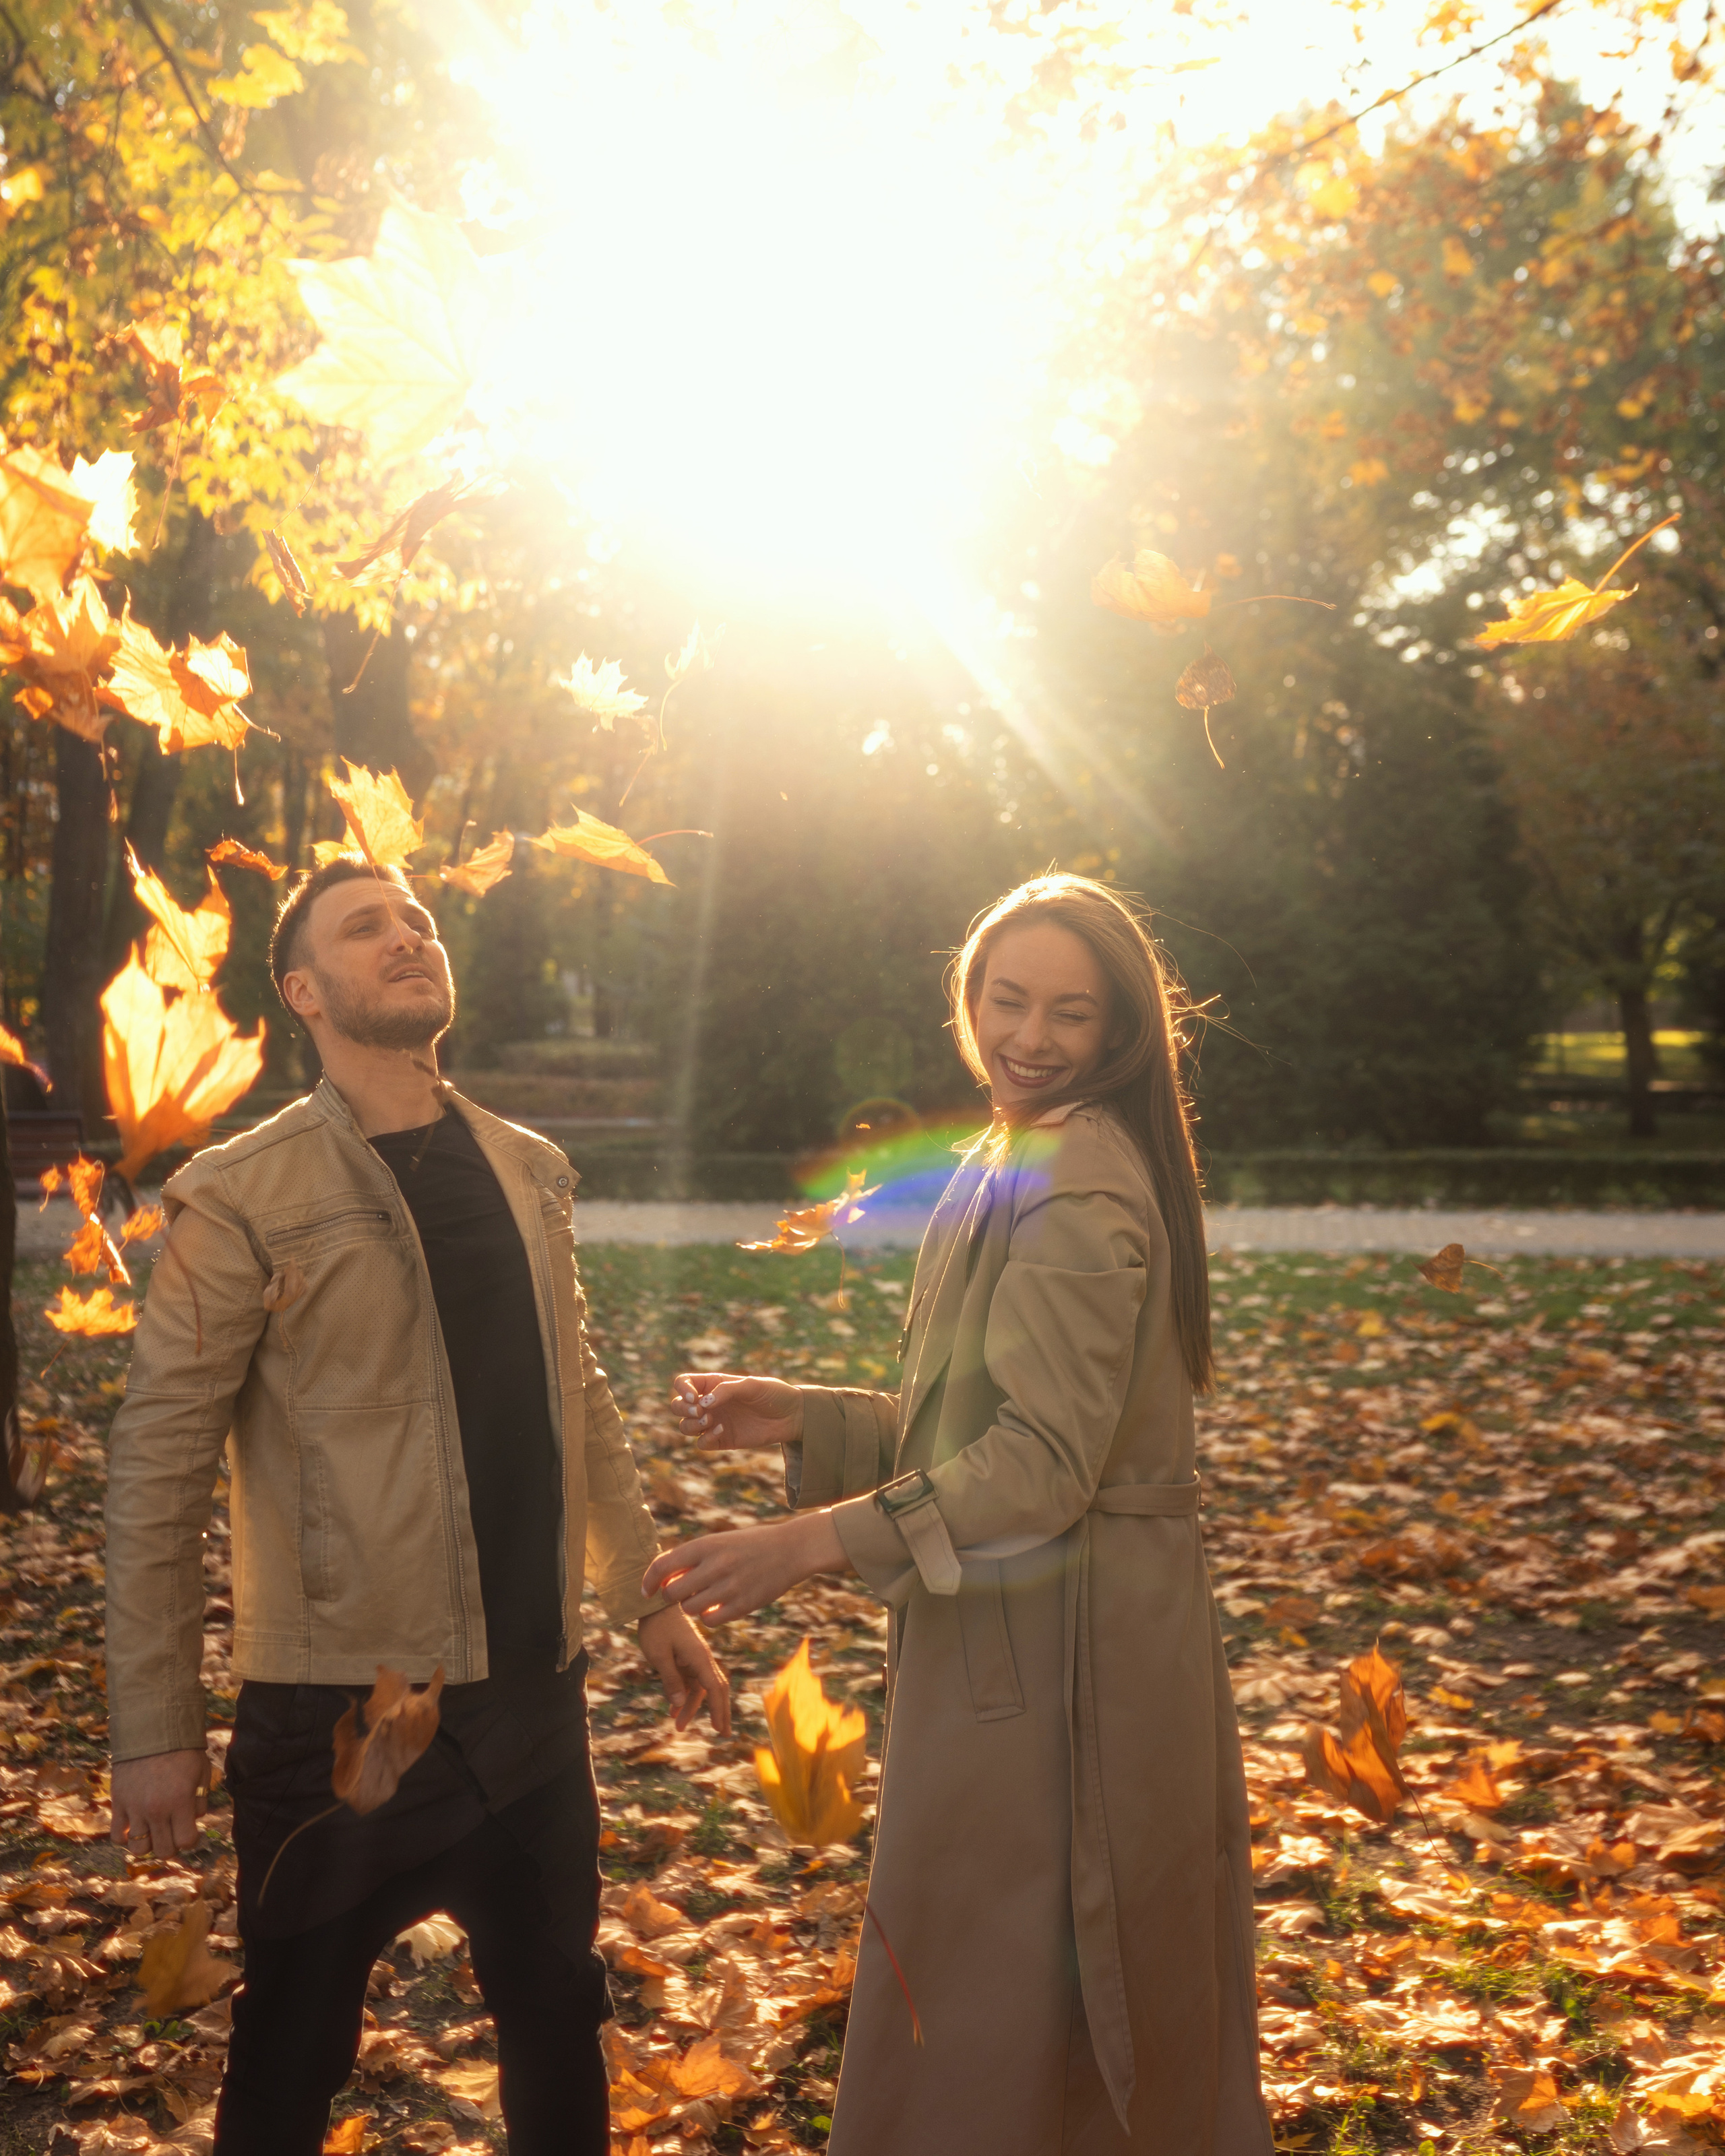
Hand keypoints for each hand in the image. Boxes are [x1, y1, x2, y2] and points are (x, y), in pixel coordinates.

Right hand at [110, 1748, 208, 1859]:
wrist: (152, 1729)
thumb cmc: (182, 1750)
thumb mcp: (202, 1773)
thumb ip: (200, 1801)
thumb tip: (194, 1821)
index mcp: (180, 1801)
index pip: (186, 1841)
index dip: (191, 1840)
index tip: (192, 1832)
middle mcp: (156, 1810)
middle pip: (163, 1851)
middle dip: (172, 1846)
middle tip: (173, 1832)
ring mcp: (134, 1808)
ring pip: (138, 1850)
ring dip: (148, 1844)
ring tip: (154, 1831)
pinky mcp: (118, 1803)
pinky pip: (117, 1836)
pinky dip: (125, 1838)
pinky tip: (135, 1827)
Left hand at [637, 1606, 731, 1734]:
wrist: (654, 1604)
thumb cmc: (656, 1627)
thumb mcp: (659, 1655)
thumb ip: (671, 1679)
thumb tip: (679, 1704)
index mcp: (699, 1657)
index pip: (714, 1688)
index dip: (718, 1710)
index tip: (720, 1729)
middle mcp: (702, 1658)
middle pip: (716, 1689)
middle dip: (718, 1712)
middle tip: (722, 1734)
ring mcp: (695, 1658)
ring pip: (700, 1687)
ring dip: (692, 1707)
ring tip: (679, 1726)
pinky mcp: (686, 1657)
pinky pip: (690, 1681)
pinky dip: (684, 1695)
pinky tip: (673, 1709)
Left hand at [643, 1512, 849, 1624]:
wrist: (790, 1549)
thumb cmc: (749, 1545)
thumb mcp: (719, 1542)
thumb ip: (692, 1558)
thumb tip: (663, 1579)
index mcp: (706, 1545)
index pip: (662, 1566)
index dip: (648, 1581)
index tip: (646, 1591)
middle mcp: (715, 1565)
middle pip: (672, 1592)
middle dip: (671, 1596)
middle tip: (681, 1594)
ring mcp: (729, 1586)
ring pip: (690, 1609)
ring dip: (691, 1606)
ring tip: (703, 1598)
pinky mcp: (743, 1605)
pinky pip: (710, 1621)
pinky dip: (709, 1617)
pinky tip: (717, 1607)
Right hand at [671, 1371, 803, 1450]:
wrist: (791, 1416)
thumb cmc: (773, 1394)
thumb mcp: (751, 1385)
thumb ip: (727, 1390)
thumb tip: (703, 1402)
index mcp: (713, 1384)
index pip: (683, 1383)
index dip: (682, 1389)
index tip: (695, 1397)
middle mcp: (710, 1403)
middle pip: (678, 1406)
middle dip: (682, 1409)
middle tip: (700, 1410)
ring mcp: (714, 1422)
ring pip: (685, 1426)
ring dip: (691, 1424)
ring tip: (709, 1420)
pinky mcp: (722, 1440)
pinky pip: (702, 1443)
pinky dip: (705, 1438)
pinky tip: (722, 1430)